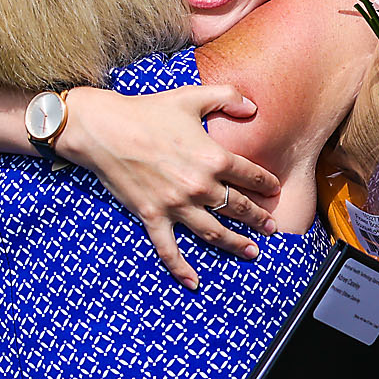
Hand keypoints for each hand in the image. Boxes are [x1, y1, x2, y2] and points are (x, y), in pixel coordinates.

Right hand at [57, 85, 280, 289]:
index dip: (266, 184)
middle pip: (239, 208)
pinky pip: (169, 250)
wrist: (104, 129)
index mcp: (213, 157)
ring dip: (236, 244)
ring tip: (253, 251)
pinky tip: (194, 282)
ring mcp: (176, 204)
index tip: (274, 190)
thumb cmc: (147, 110)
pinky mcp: (152, 216)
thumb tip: (253, 107)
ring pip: (214, 232)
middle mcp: (199, 185)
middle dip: (259, 218)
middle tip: (271, 227)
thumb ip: (227, 96)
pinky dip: (181, 269)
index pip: (251, 175)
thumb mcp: (192, 96)